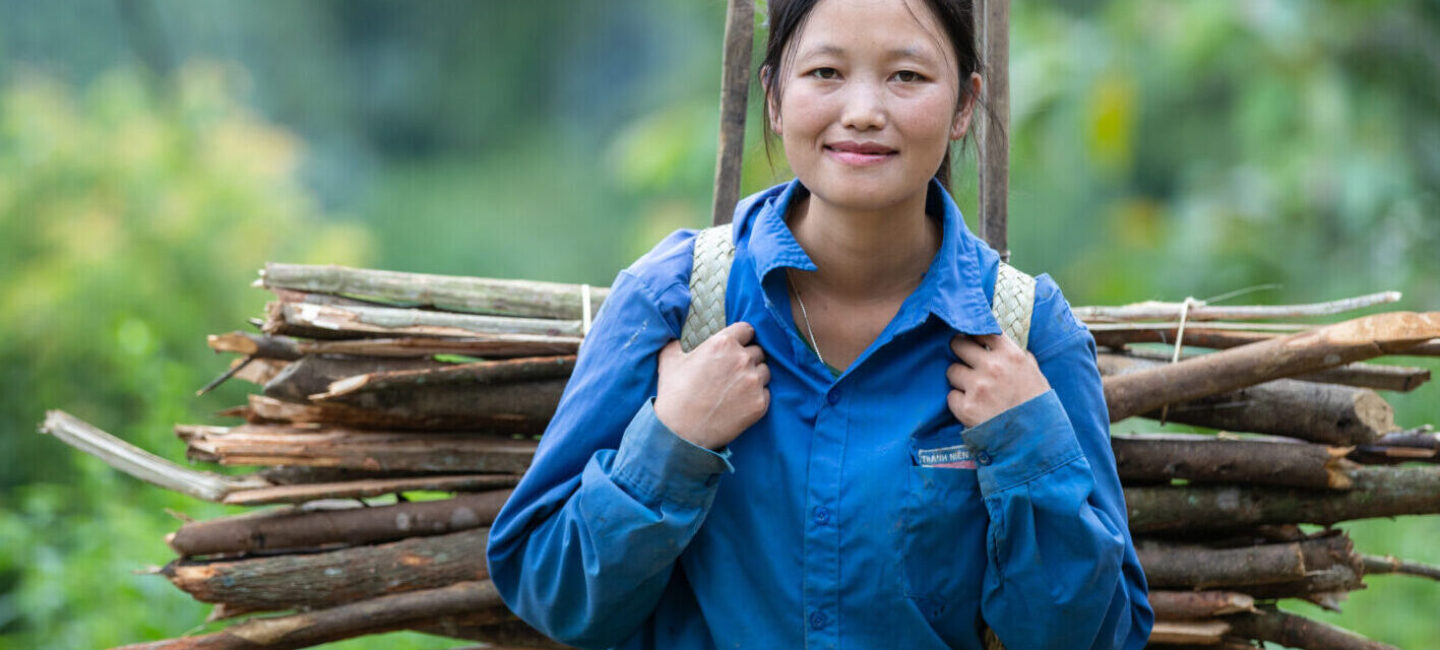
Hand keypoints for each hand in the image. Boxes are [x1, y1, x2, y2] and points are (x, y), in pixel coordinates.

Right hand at [654, 322, 770, 449]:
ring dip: (755, 376)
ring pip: (765, 371)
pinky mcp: (760, 403)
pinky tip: (740, 402)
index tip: (737, 346)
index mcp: (723, 343)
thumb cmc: (674, 394)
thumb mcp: (669, 359)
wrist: (680, 431)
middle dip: (748, 358)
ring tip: (738, 387)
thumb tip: (677, 337)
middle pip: (758, 351)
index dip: (742, 337)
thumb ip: (677, 343)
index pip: (747, 329)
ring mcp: (753, 382)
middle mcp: (742, 359)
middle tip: (733, 371)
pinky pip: (766, 393)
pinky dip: (756, 396)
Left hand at [946, 333, 1049, 427]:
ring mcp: (978, 386)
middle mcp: (992, 366)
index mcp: (1011, 355)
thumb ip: (1018, 356)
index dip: (973, 335)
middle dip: (958, 351)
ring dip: (958, 379)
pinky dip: (959, 402)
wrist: (1035, 441)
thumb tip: (1002, 344)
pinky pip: (951, 396)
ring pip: (951, 371)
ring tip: (973, 390)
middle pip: (957, 344)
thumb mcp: (1034, 374)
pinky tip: (972, 408)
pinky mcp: (966, 407)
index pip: (981, 330)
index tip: (971, 340)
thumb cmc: (1037, 406)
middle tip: (962, 360)